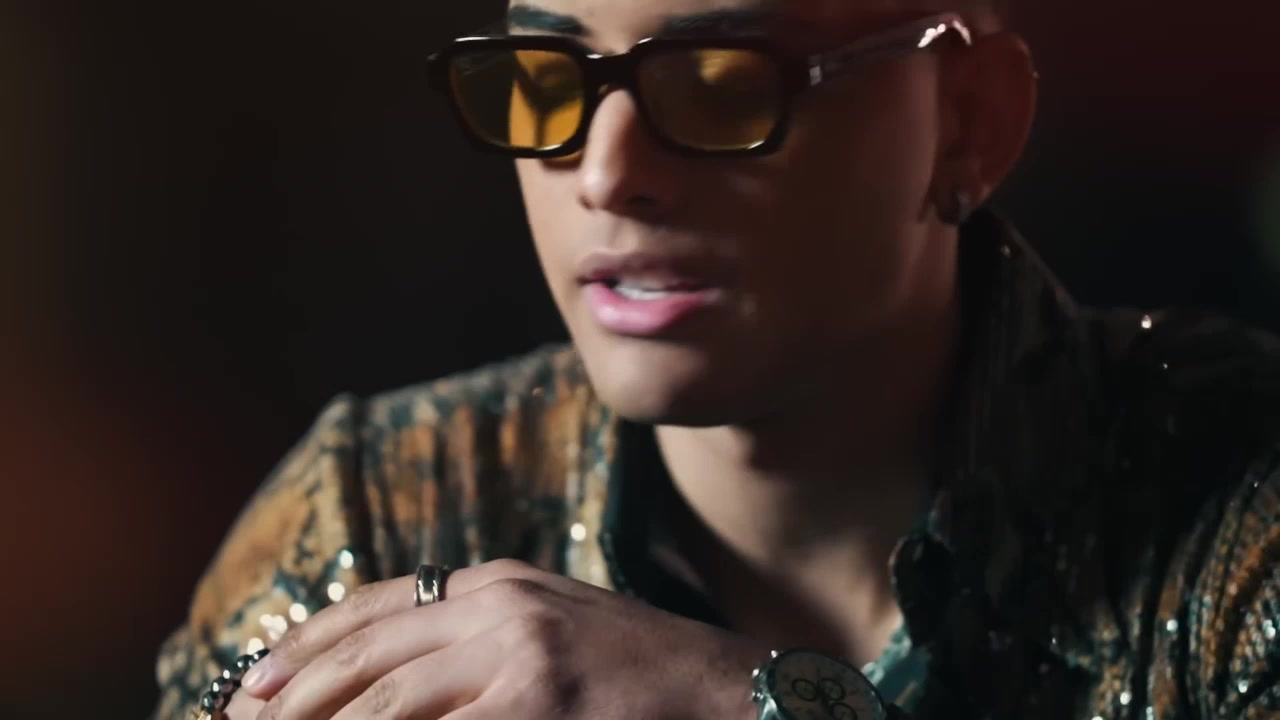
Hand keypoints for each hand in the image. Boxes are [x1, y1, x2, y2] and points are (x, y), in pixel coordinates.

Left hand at [226, 559, 767, 718]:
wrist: (728, 690)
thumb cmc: (639, 675)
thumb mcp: (554, 631)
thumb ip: (481, 640)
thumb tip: (399, 682)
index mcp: (500, 582)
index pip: (377, 604)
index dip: (307, 644)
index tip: (253, 685)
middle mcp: (501, 603)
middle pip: (367, 649)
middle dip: (292, 697)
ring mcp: (521, 650)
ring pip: (385, 700)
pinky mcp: (538, 700)